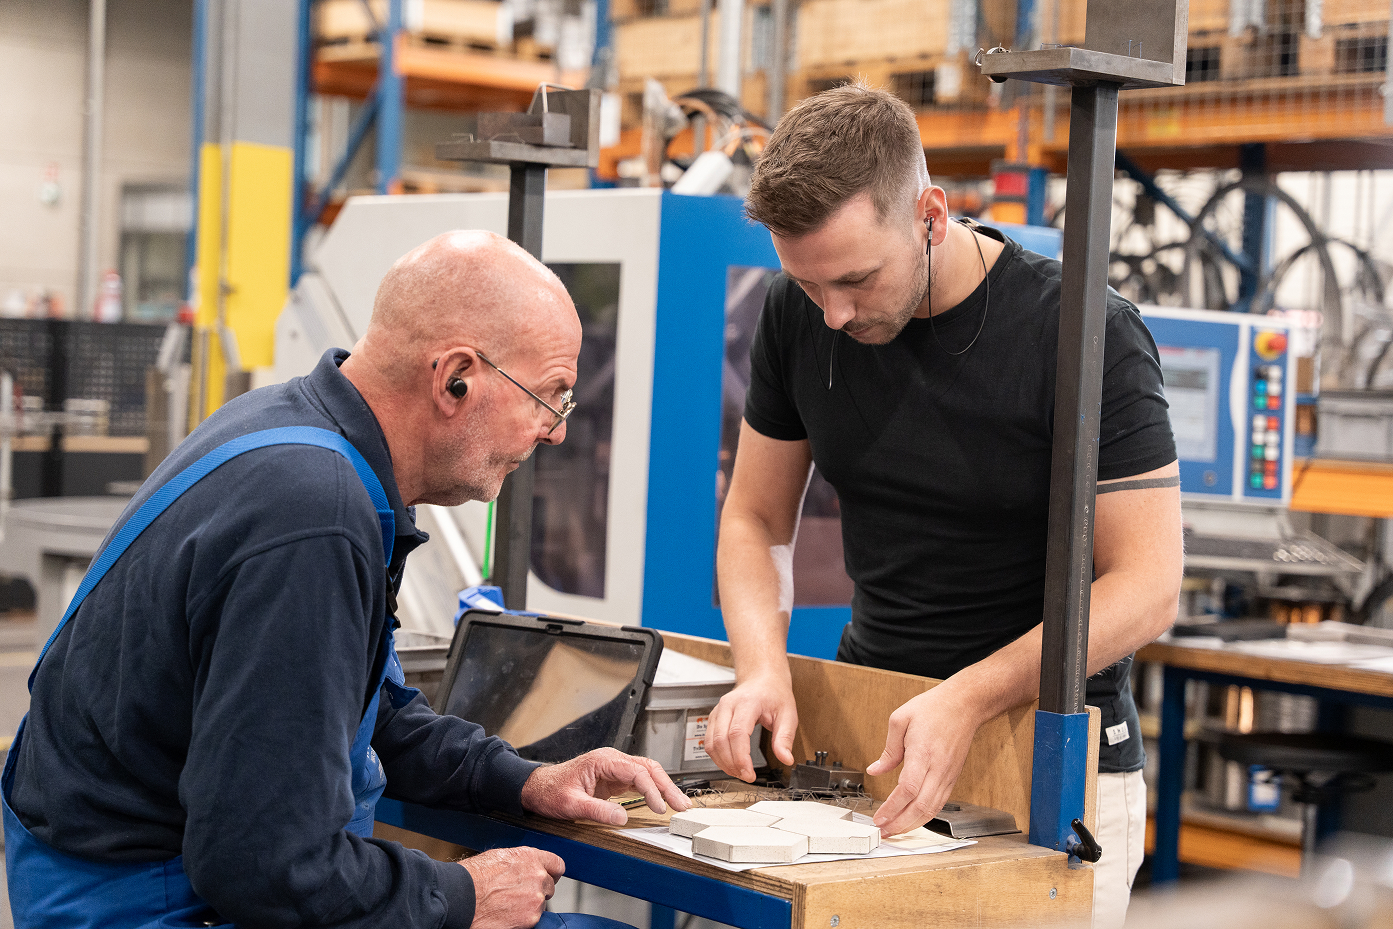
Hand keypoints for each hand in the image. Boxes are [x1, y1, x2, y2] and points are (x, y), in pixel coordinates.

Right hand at [461, 846, 563, 928]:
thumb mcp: (499, 857)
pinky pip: (532, 919)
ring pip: (540, 904)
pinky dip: (522, 919)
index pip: (557, 864)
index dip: (551, 872)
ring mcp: (535, 899)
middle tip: (519, 894)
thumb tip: (523, 866)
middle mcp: (538, 877)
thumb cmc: (473, 877)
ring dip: (528, 905)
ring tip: (507, 904)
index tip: (549, 876)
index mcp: (530, 858)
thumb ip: (519, 861)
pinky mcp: (530, 918)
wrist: (461, 897)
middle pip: (549, 886)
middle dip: (538, 890)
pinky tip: (505, 914)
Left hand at [520, 747, 691, 824]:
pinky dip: (653, 790)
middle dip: (667, 787)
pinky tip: (662, 800)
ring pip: (647, 773)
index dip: (651, 790)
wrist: (537, 788)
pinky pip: (639, 781)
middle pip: (648, 769)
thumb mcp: (571, 804)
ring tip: (679, 804)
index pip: (636, 771)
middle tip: (682, 805)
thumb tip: (622, 818)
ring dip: (664, 788)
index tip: (659, 807)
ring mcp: (614, 768)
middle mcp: (611, 760)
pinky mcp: (614, 778)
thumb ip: (597, 810)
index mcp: (603, 760)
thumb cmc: (550, 791)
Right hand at [705, 674, 797, 781]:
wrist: (762, 679)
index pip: (737, 733)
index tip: (749, 773)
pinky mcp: (714, 718)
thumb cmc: (774, 694)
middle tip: (747, 776)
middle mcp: (728, 705)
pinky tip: (731, 763)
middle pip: (720, 740)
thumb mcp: (788, 714)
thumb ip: (785, 737)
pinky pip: (709, 741)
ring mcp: (718, 711)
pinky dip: (718, 756)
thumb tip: (786, 758)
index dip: (740, 757)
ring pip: (711, 743)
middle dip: (732, 764)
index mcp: (747, 702)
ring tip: (740, 772)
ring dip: (723, 763)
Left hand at [865, 686, 982, 836]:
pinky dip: (924, 816)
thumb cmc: (933, 708)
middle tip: (883, 832)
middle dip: (900, 824)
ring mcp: (947, 775)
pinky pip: (939, 804)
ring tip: (894, 831)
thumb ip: (888, 749)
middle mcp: (938, 768)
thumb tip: (875, 770)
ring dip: (912, 824)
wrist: (964, 705)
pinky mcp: (951, 778)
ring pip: (932, 809)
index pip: (908, 789)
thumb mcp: (900, 719)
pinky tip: (912, 820)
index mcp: (923, 753)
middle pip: (920, 806)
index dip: (893, 808)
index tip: (879, 818)